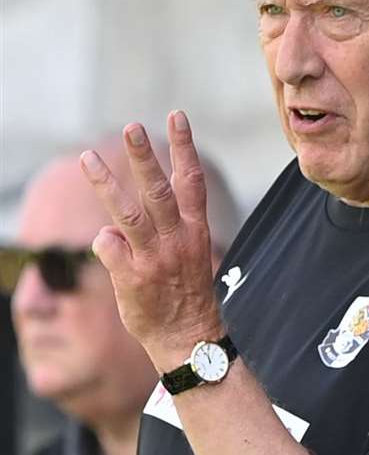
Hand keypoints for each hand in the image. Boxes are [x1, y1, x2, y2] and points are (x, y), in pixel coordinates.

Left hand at [81, 112, 223, 371]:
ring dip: (106, 183)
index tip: (177, 116)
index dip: (184, 148)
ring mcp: (154, 258)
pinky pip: (106, 246)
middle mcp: (178, 241)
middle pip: (159, 191)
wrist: (188, 338)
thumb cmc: (186, 295)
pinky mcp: (131, 277)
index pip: (191, 182)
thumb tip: (122, 218)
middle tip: (132, 127)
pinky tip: (114, 255)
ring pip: (126, 213)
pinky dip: (104, 245)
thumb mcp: (191, 256)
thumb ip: (169, 229)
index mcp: (196, 232)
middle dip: (145, 157)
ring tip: (87, 158)